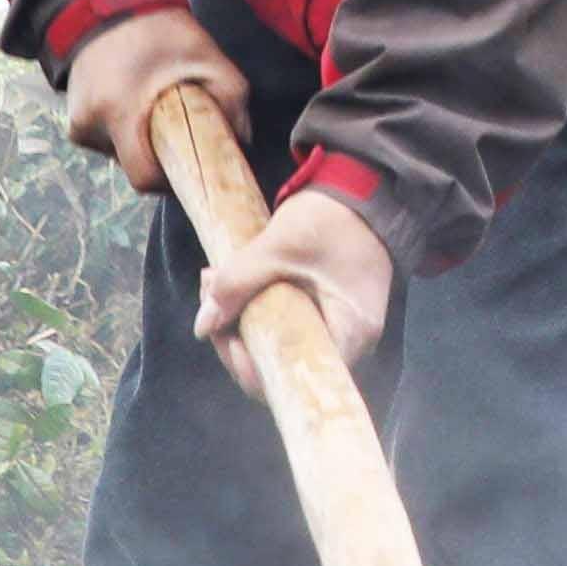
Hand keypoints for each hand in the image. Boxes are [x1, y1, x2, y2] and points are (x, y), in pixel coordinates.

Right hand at [60, 5, 250, 193]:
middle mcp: (90, 124)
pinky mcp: (73, 119)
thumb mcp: (207, 58)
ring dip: (142, 142)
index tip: (188, 165)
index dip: (171, 180)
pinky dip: (125, 131)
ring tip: (155, 108)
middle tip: (178, 128)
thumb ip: (232, 103)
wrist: (110, 3)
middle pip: (133, 166)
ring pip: (120, 155)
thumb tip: (241, 144)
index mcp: (119, 112)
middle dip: (159, 156)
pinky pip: (106, 141)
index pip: (144, 177)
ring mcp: (78, 123)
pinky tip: (135, 102)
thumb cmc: (160, 30)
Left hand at [196, 186, 396, 394]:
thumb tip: (202, 326)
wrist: (364, 186)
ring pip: (281, 343)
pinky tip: (236, 280)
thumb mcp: (278, 247)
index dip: (249, 367)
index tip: (222, 334)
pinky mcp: (330, 311)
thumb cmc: (332, 218)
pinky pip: (289, 325)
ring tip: (215, 280)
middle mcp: (351, 342)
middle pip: (282, 364)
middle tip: (210, 294)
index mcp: (349, 334)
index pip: (293, 379)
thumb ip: (237, 284)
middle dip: (236, 335)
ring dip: (243, 317)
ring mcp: (342, 327)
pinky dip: (259, 307)